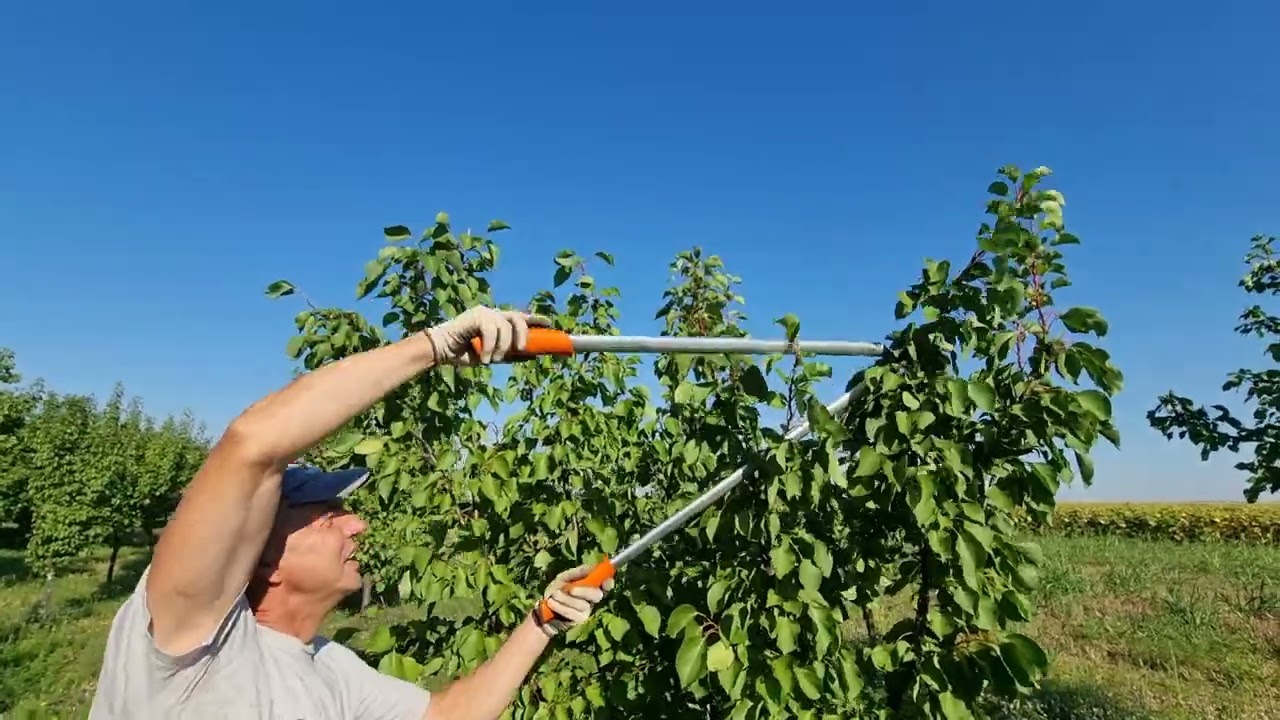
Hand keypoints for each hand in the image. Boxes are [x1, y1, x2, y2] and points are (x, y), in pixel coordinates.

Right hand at [424, 306, 552, 365]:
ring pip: (505, 325)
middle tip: (521, 348)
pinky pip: (491, 329)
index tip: (550, 324)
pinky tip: (484, 357)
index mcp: (499, 322)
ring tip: (492, 359)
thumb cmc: (465, 352)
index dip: (536, 319)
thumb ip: (512, 355)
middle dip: (523, 333)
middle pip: (517, 317)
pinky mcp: (475, 314)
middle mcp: (494, 315)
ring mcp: (484, 313)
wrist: (442, 350)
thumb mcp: (494, 356)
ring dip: (502, 345)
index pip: (521, 317)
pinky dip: (490, 345)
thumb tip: (534, 355)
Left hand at [533, 564, 613, 637]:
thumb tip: (594, 567)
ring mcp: (587, 611)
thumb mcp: (565, 577)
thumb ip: (579, 572)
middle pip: (597, 595)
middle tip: (571, 589)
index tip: (604, 580)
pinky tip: (552, 603)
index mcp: (591, 587)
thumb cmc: (556, 590)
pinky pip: (573, 613)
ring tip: (554, 595)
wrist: (543, 609)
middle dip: (584, 591)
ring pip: (582, 605)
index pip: (606, 585)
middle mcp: (592, 600)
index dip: (608, 582)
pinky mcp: (578, 621)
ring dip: (565, 599)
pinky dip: (560, 607)